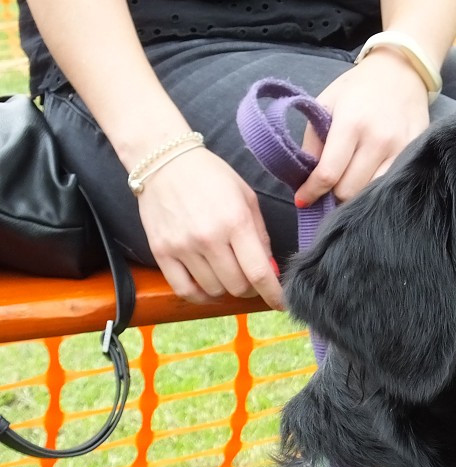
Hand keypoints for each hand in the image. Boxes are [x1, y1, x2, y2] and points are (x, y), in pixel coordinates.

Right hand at [136, 147, 282, 308]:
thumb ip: (261, 237)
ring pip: (214, 290)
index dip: (274, 295)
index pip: (259, 273)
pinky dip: (200, 296)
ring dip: (225, 288)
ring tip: (226, 271)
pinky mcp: (161, 252)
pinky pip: (185, 290)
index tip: (281, 304)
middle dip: (250, 288)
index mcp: (236, 222)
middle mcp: (209, 238)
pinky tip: (208, 286)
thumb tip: (270, 271)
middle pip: (238, 286)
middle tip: (249, 277)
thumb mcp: (247, 199)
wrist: (163, 161)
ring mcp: (183, 247)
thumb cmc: (211, 177)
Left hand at [294, 48, 430, 205]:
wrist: (401, 73)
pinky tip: (369, 177)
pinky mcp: (414, 155)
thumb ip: (313, 141)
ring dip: (356, 192)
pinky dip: (375, 187)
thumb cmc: (358, 89)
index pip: (328, 173)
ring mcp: (400, 150)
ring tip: (350, 180)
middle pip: (349, 191)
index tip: (303, 200)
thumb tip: (306, 177)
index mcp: (351, 124)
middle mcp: (378, 140)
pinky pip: (390, 184)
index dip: (312, 192)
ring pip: (371, 193)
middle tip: (330, 184)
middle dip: (334, 192)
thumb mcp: (327, 104)